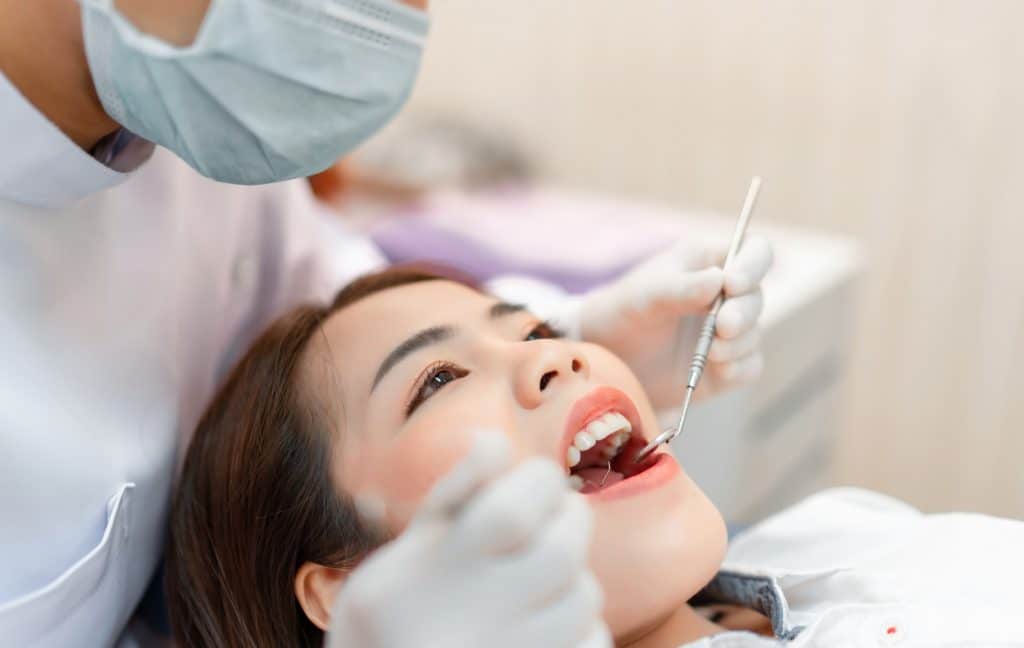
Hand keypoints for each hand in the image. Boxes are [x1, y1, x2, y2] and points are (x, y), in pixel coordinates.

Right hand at [327, 431, 610, 647]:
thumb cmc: (393, 611)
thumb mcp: (408, 548)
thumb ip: (454, 493)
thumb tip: (493, 438)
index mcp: (441, 570)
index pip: (512, 512)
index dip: (539, 481)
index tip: (537, 478)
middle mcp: (477, 618)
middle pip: (563, 552)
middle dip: (570, 518)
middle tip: (555, 516)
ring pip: (584, 597)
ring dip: (573, 574)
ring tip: (542, 576)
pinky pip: (593, 643)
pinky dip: (581, 624)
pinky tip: (545, 621)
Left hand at [579, 235, 772, 408]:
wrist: (610, 358)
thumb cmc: (625, 312)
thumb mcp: (647, 296)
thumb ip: (682, 288)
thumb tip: (722, 279)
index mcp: (709, 262)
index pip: (754, 251)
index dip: (753, 265)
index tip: (733, 283)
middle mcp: (726, 295)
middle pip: (756, 297)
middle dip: (743, 313)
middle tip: (723, 326)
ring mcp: (728, 331)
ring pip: (754, 334)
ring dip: (738, 344)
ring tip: (710, 353)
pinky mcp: (727, 364)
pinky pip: (750, 366)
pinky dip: (738, 369)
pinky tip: (719, 371)